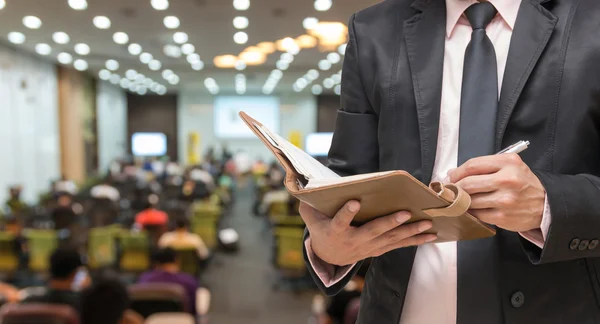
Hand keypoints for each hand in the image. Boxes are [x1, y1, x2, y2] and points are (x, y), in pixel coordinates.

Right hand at [299, 201, 436, 266]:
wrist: (329, 257)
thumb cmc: (321, 230)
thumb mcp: (311, 218)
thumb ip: (308, 205)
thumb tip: (300, 186)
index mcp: (336, 231)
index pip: (340, 222)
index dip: (346, 213)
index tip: (354, 202)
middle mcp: (354, 241)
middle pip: (373, 232)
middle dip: (390, 223)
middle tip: (405, 213)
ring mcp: (368, 247)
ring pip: (391, 240)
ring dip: (410, 232)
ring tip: (427, 224)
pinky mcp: (378, 249)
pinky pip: (398, 245)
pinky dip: (415, 240)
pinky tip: (431, 235)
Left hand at [448, 153, 544, 231]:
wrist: (545, 205)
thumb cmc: (522, 184)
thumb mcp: (509, 166)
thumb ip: (483, 167)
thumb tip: (452, 173)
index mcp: (508, 163)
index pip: (472, 165)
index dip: (457, 172)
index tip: (451, 177)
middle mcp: (507, 180)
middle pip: (468, 183)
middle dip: (455, 187)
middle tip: (452, 190)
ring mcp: (505, 200)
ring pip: (470, 200)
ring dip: (462, 201)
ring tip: (463, 199)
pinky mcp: (503, 217)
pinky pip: (477, 214)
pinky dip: (472, 212)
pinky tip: (474, 209)